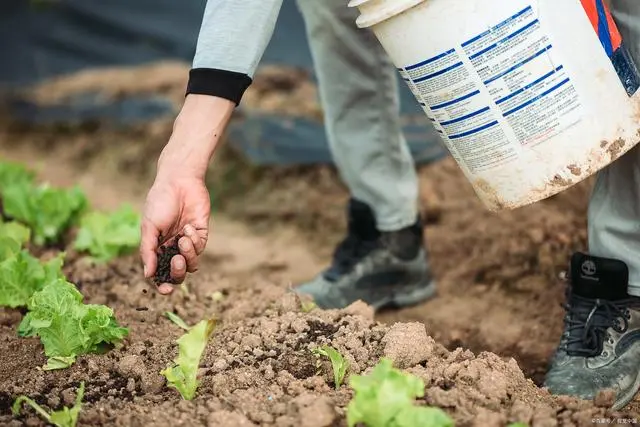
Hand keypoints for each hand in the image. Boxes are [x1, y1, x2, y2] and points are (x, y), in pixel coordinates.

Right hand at [140, 174, 209, 293]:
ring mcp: (187, 242)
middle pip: (178, 274)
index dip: (162, 285)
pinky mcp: (201, 234)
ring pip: (192, 264)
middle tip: (178, 260)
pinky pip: (200, 247)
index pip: (160, 274)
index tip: (166, 290)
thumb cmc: (159, 202)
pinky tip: (189, 226)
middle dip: (178, 272)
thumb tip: (147, 275)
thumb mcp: (149, 227)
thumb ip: (148, 251)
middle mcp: (172, 248)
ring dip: (188, 254)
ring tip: (183, 237)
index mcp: (156, 249)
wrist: (179, 182)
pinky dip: (194, 240)